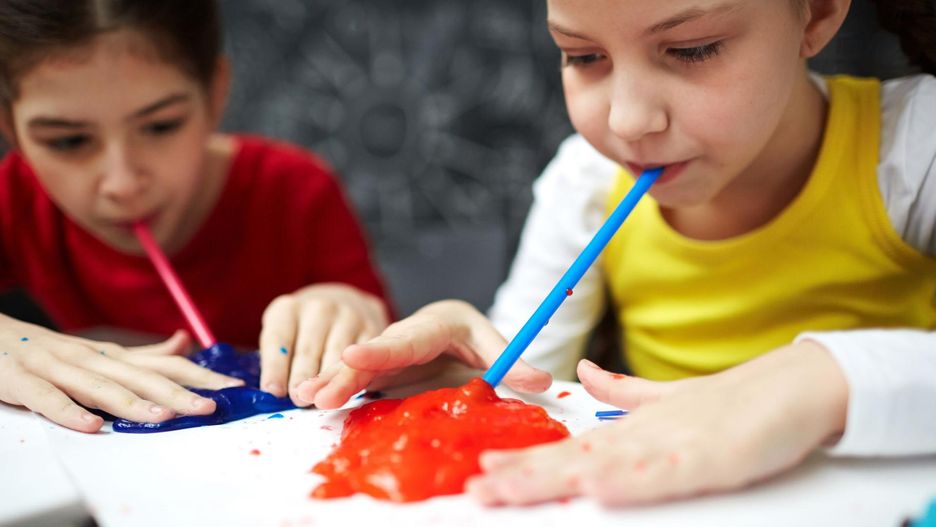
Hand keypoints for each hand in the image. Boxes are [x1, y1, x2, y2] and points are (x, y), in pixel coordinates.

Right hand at [0, 316, 244, 432]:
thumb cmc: (49, 351)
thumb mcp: (100, 352)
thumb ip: (142, 354)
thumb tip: (184, 343)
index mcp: (112, 356)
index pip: (166, 365)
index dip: (201, 375)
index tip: (234, 388)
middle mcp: (91, 359)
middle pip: (141, 377)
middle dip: (179, 393)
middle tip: (210, 407)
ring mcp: (56, 368)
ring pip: (100, 387)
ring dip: (133, 403)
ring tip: (163, 417)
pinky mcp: (20, 381)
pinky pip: (46, 399)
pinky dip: (68, 412)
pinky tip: (90, 426)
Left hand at [258, 283, 389, 405]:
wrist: (342, 304)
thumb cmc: (302, 329)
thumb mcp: (282, 333)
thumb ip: (274, 359)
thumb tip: (273, 393)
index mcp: (288, 309)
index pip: (277, 340)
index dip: (275, 367)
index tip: (273, 391)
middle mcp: (318, 308)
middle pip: (307, 349)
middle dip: (301, 377)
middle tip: (298, 400)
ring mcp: (347, 317)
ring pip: (336, 355)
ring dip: (328, 381)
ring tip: (319, 400)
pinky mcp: (371, 329)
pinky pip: (361, 356)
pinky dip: (353, 376)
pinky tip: (346, 391)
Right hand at [293, 300, 551, 408]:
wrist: (451, 328)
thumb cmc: (473, 335)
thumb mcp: (495, 346)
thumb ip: (513, 363)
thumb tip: (542, 381)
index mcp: (436, 326)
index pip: (408, 339)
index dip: (380, 350)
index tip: (353, 355)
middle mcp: (406, 337)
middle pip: (375, 355)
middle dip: (346, 373)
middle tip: (318, 393)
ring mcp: (390, 353)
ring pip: (360, 367)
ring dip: (332, 381)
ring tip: (304, 397)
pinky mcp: (380, 368)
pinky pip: (358, 378)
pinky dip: (336, 387)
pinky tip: (311, 399)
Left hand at [465, 341, 848, 505]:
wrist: (792, 385)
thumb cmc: (732, 402)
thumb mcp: (669, 401)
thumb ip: (624, 394)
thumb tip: (585, 375)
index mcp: (632, 429)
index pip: (569, 449)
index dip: (526, 462)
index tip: (485, 473)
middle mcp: (641, 436)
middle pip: (573, 459)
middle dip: (523, 476)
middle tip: (477, 488)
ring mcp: (672, 446)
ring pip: (603, 465)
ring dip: (555, 477)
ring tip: (512, 488)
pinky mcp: (707, 458)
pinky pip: (661, 473)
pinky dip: (628, 481)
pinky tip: (597, 487)